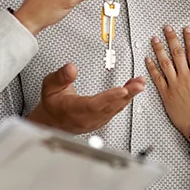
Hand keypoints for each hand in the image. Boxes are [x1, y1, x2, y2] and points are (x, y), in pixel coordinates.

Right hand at [27, 63, 144, 133]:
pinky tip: (133, 89)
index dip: (109, 97)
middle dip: (127, 94)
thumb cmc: (53, 103)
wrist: (53, 120)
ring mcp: (96, 120)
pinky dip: (126, 98)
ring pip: (116, 108)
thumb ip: (61, 77)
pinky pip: (117, 109)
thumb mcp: (50, 86)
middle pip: (110, 107)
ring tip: (139, 83)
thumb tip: (71, 68)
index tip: (123, 90)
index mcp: (74, 110)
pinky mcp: (102, 119)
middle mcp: (87, 118)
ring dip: (130, 96)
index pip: (94, 105)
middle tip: (139, 84)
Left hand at [145, 25, 189, 138]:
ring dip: (159, 49)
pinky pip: (157, 78)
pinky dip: (152, 68)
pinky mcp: (166, 94)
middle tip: (167, 28)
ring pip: (165, 63)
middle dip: (172, 38)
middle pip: (177, 53)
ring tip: (155, 39)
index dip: (189, 39)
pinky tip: (148, 59)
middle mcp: (186, 77)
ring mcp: (175, 85)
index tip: (186, 30)